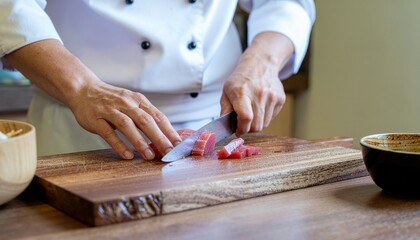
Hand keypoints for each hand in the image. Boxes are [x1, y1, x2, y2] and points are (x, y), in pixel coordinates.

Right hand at [5, 40, 180, 159]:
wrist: (84, 89)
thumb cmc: (112, 100)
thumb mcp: (132, 103)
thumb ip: (146, 116)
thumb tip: (165, 135)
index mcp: (138, 100)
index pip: (158, 116)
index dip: (169, 131)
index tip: (179, 145)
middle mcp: (126, 103)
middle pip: (146, 121)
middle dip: (159, 137)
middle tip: (169, 152)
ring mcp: (110, 110)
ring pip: (128, 126)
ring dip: (140, 142)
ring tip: (149, 156)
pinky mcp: (96, 119)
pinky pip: (108, 133)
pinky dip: (119, 144)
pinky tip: (128, 155)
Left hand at [220, 32, 293, 135]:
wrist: (260, 65)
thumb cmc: (241, 80)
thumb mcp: (226, 91)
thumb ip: (225, 109)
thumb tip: (226, 126)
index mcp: (242, 92)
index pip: (246, 117)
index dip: (242, 128)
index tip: (238, 130)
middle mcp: (259, 94)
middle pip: (256, 125)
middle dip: (248, 128)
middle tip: (243, 123)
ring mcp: (272, 96)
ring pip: (265, 124)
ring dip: (257, 123)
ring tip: (252, 111)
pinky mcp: (280, 98)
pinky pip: (272, 117)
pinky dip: (265, 117)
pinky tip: (261, 106)